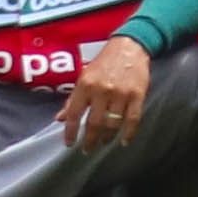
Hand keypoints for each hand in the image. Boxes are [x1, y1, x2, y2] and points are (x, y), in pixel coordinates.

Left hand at [61, 37, 154, 152]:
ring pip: (112, 124)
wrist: (129, 47)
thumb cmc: (104, 63)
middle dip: (89, 140)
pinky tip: (124, 141)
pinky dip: (128, 133)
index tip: (69, 144)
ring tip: (104, 142)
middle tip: (87, 149)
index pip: (74, 114)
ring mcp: (121, 93)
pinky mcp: (137, 95)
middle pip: (94, 123)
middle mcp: (102, 90)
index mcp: (86, 85)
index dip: (70, 132)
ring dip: (107, 137)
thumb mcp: (84, 77)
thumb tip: (60, 119)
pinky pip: (133, 119)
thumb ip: (73, 99)